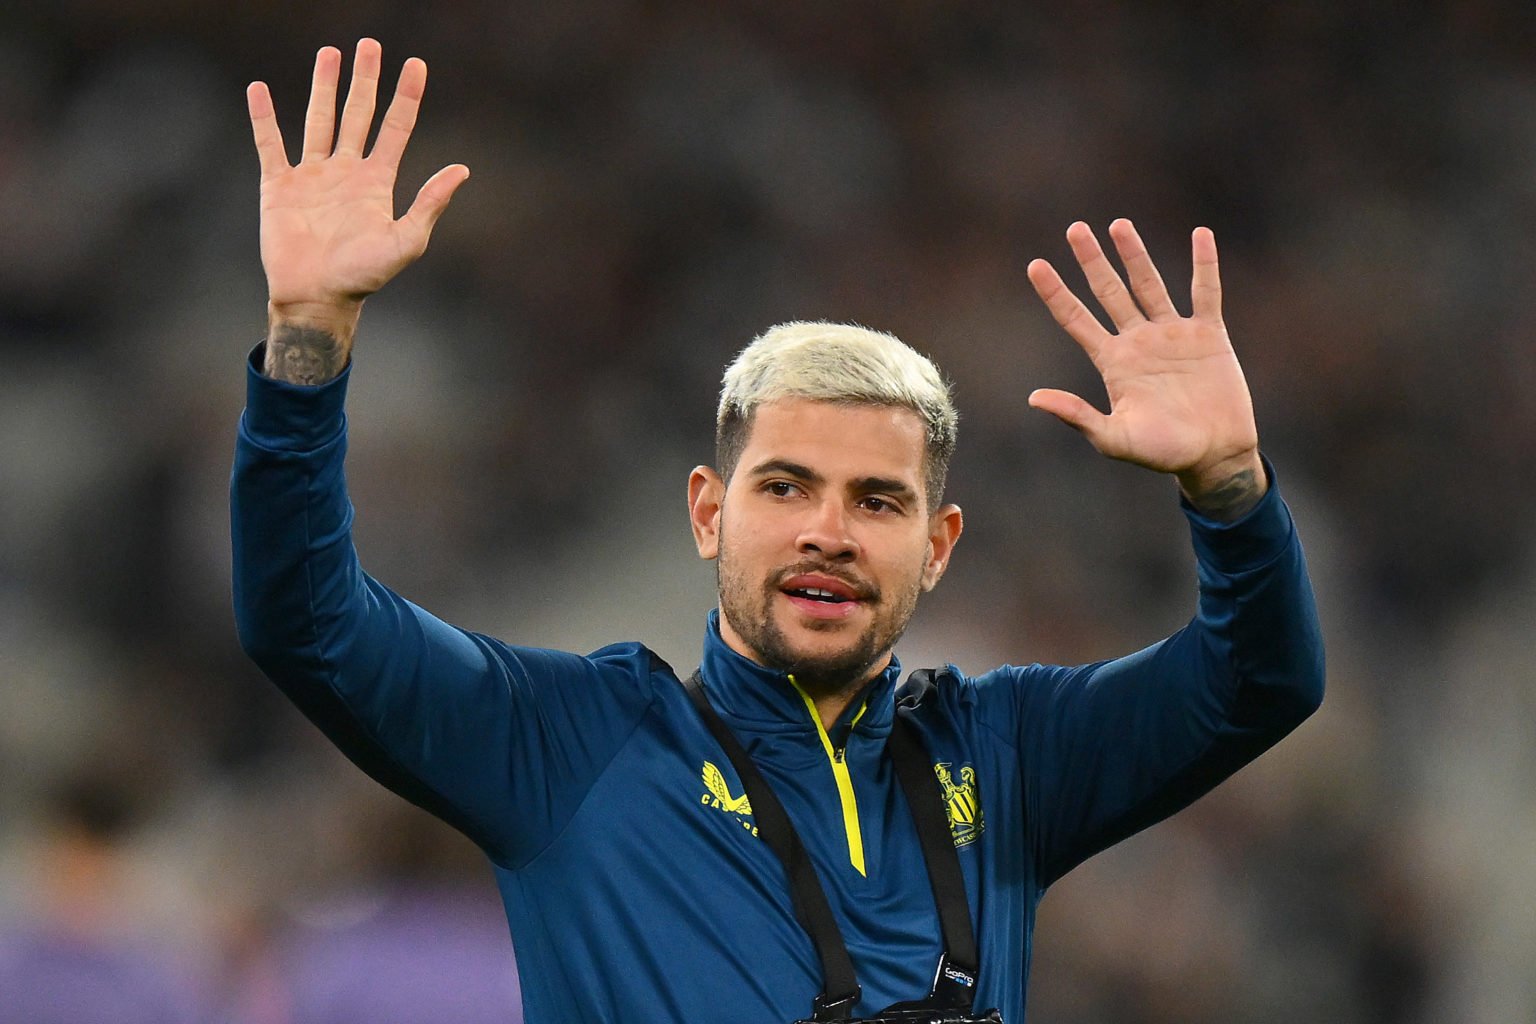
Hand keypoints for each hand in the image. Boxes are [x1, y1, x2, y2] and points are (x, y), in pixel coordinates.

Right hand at [247, 39, 467, 376]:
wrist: (317, 297)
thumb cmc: (364, 276)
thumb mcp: (406, 241)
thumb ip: (430, 203)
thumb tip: (462, 169)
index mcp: (377, 182)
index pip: (396, 128)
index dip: (407, 96)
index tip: (416, 64)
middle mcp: (345, 172)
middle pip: (358, 114)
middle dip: (365, 80)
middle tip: (369, 45)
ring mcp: (312, 176)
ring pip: (319, 120)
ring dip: (324, 87)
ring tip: (330, 53)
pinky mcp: (278, 186)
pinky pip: (270, 144)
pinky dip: (264, 118)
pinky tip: (260, 90)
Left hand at [1026, 220, 1265, 518]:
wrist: (1214, 455)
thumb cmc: (1162, 453)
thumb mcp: (1114, 438)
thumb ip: (1077, 416)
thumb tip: (1034, 398)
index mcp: (1113, 362)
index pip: (1076, 319)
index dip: (1056, 293)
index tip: (1035, 265)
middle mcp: (1138, 341)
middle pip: (1109, 291)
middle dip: (1092, 261)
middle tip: (1075, 229)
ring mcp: (1173, 334)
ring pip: (1149, 284)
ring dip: (1135, 254)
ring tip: (1118, 224)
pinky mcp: (1209, 334)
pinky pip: (1205, 291)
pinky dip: (1204, 263)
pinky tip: (1201, 234)